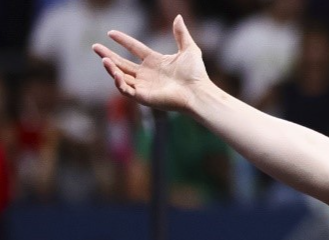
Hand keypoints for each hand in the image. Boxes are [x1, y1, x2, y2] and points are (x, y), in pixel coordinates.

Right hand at [92, 15, 208, 112]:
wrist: (198, 92)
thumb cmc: (196, 74)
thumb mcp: (189, 49)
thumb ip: (181, 33)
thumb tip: (178, 16)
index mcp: (155, 62)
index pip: (134, 49)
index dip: (123, 40)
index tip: (111, 33)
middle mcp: (147, 74)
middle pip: (122, 63)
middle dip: (108, 55)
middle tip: (95, 47)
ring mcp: (144, 86)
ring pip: (121, 76)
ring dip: (111, 68)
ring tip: (103, 58)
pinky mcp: (143, 97)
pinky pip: (125, 90)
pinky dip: (118, 82)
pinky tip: (115, 72)